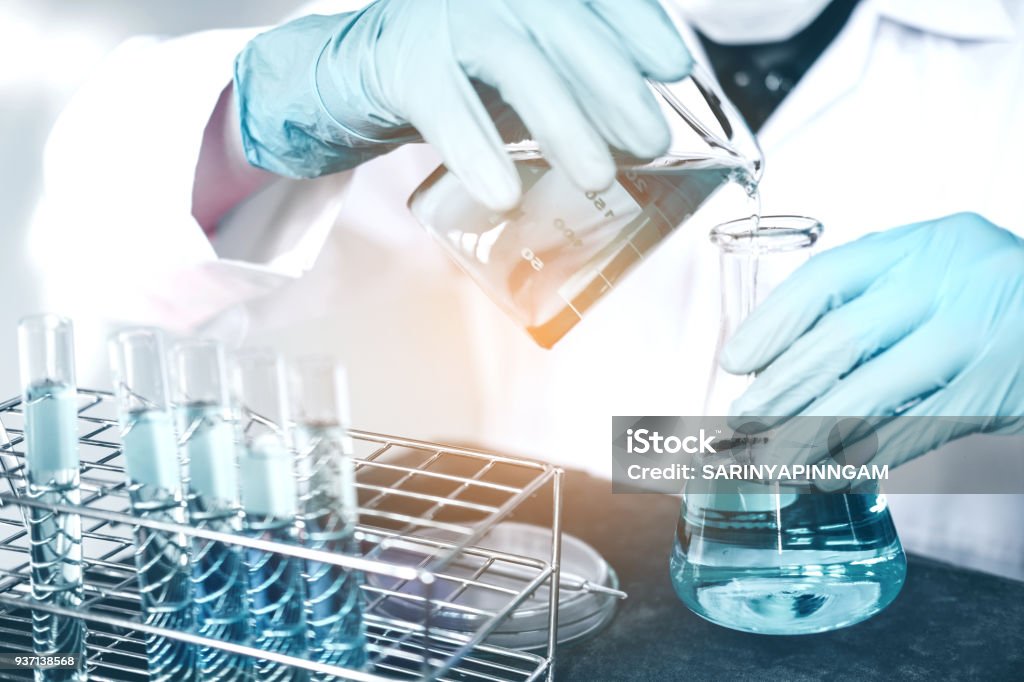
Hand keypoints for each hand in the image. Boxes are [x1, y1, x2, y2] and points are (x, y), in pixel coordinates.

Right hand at [235, 0, 691, 210]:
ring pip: (514, 61)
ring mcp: (441, 17)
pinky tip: (503, 190)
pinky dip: (478, 150)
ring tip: (597, 176)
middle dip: (613, 84)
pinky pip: (446, 107)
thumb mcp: (521, 65)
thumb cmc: (454, 70)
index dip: (638, 23)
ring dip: (563, 121)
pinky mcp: (401, 62)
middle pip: (563, 24)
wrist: (353, 72)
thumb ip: (571, 81)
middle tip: (649, 140)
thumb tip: (640, 129)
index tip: (674, 67)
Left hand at [721, 212, 1023, 467]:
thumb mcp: (934, 277)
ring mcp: (978, 335)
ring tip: (775, 461)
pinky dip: (867, 456)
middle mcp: (949, 281)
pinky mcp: (1000, 391)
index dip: (772, 323)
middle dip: (781, 389)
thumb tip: (774, 369)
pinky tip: (833, 474)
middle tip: (741, 423)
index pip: (826, 279)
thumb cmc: (990, 302)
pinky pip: (916, 431)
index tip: (735, 362)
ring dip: (812, 434)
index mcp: (920, 245)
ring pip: (871, 393)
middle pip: (840, 339)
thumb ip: (869, 303)